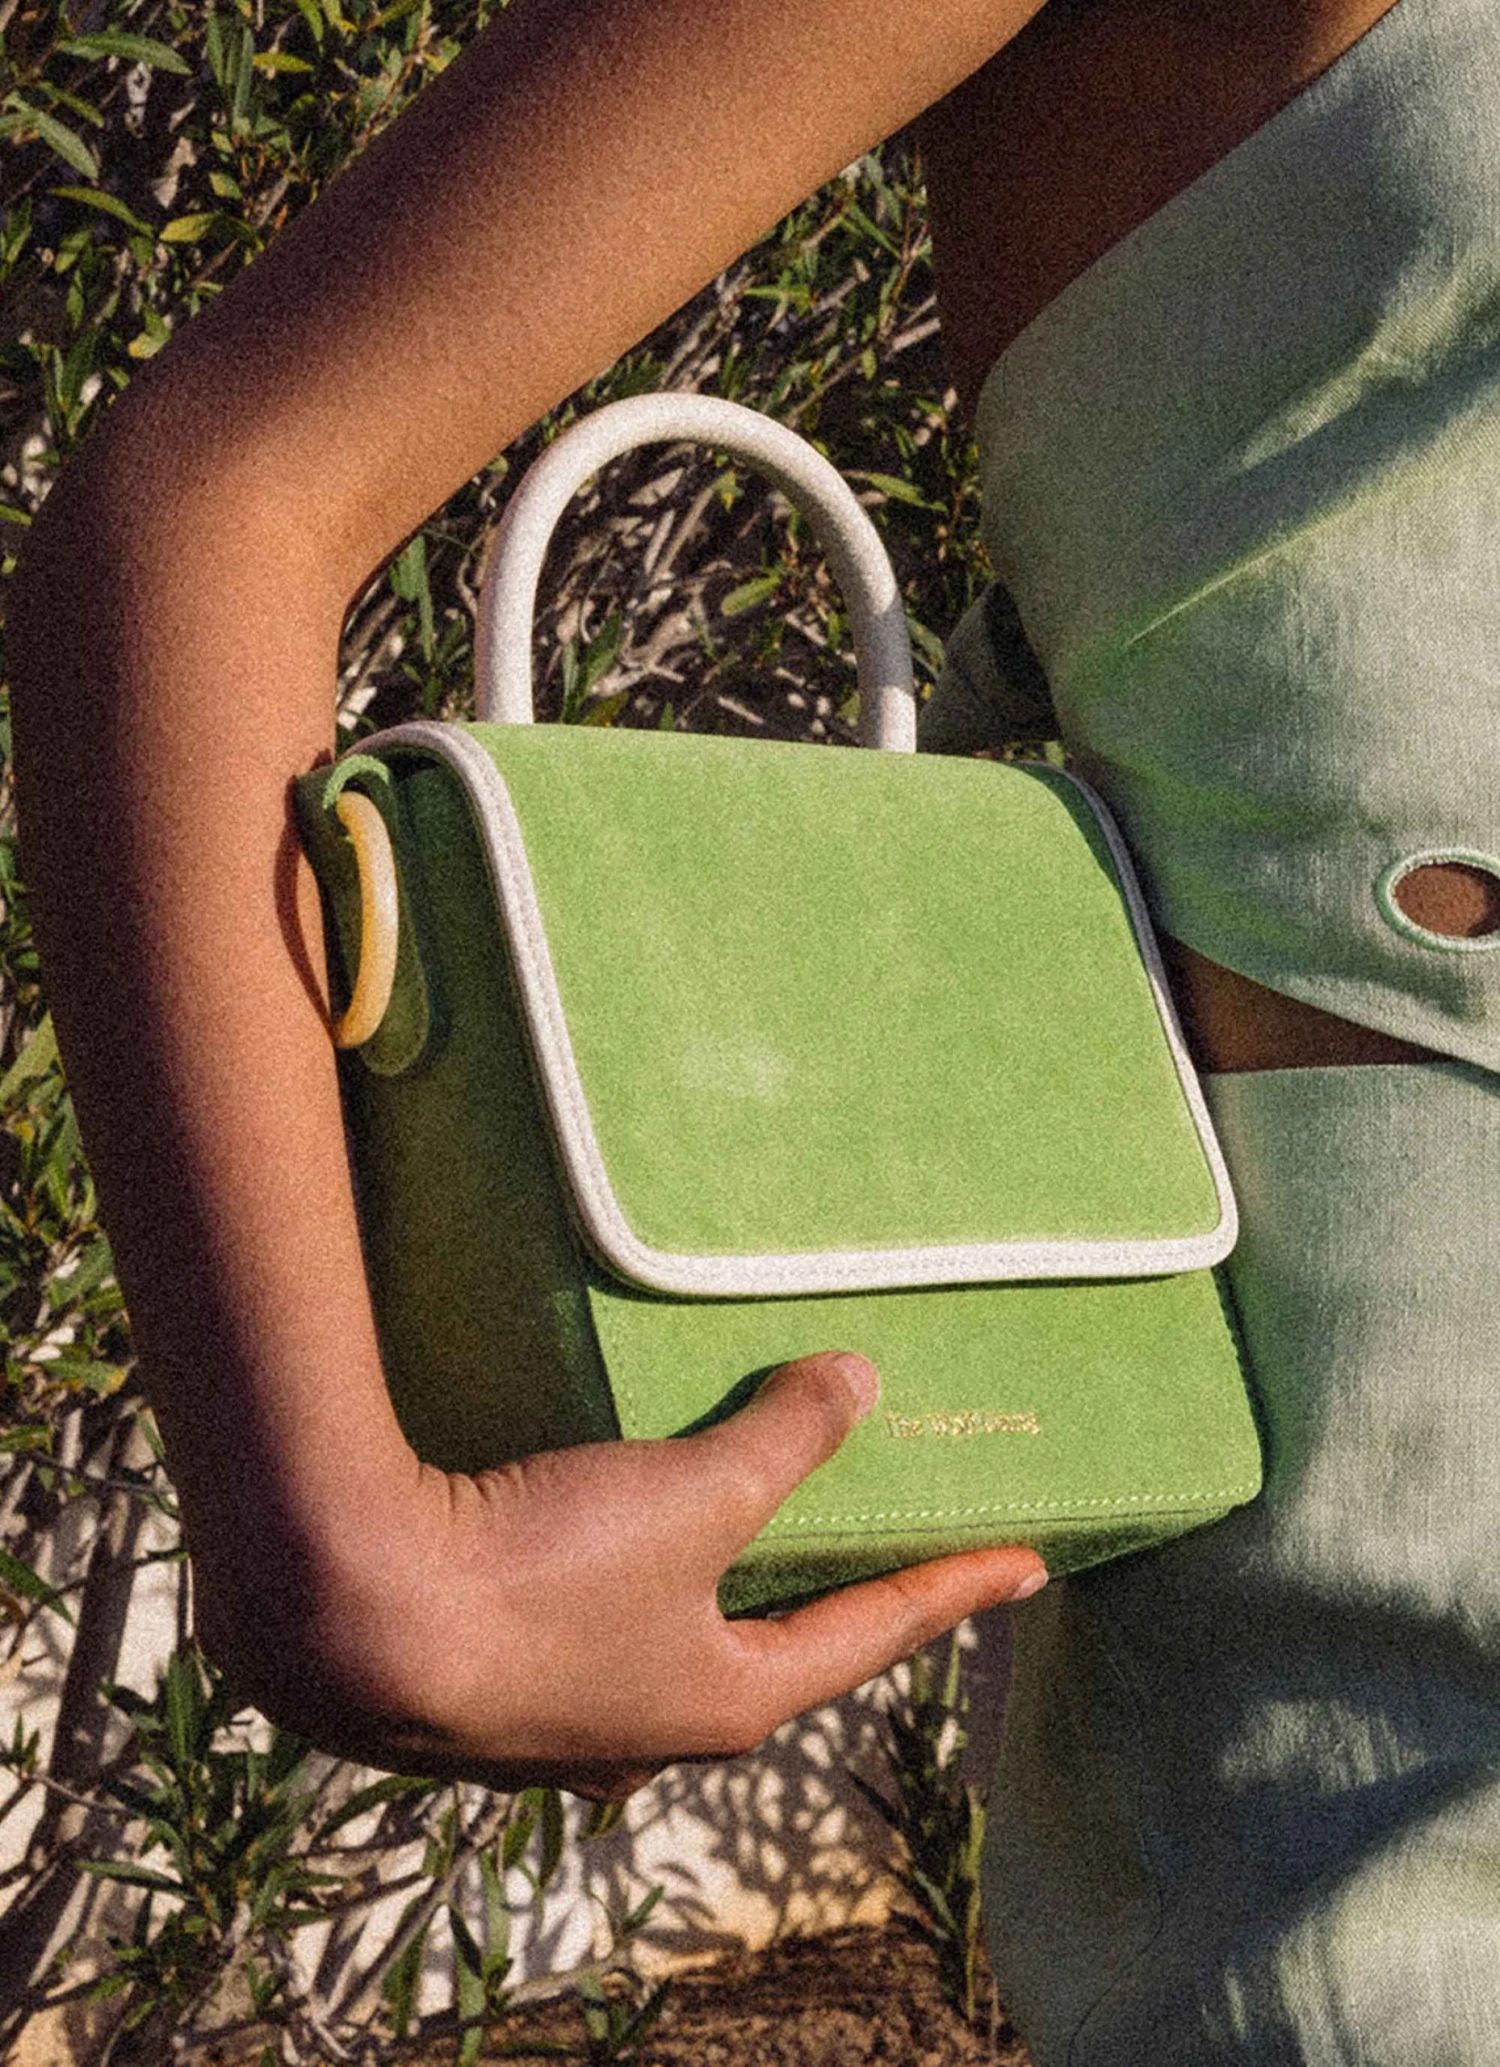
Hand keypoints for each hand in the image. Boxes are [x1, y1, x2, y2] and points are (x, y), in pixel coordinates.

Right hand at [195, 1352, 1045, 1799]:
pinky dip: (615, 1588)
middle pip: (769, 1652)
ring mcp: (560, 1727)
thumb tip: (862, 1385)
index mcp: (726, 1701)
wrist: (347, 1615)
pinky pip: (581, 1634)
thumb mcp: (694, 1494)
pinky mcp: (481, 1691)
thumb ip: (787, 1440)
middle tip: (867, 1549)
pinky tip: (585, 1552)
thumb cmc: (547, 1570)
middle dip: (823, 1601)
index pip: (874, 1632)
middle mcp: (650, 1732)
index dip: (955, 1586)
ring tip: (720, 1540)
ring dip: (706, 1596)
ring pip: (666, 1649)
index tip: (1027, 1565)